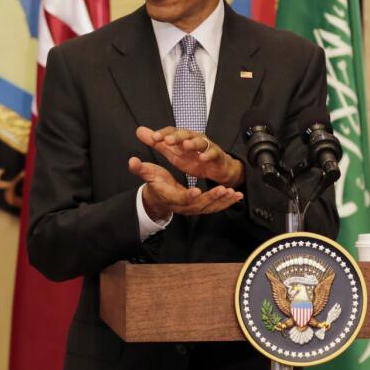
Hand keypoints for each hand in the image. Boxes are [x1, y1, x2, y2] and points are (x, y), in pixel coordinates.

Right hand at [128, 157, 242, 220]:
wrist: (158, 199)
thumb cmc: (155, 184)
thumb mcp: (148, 174)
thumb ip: (140, 168)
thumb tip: (132, 161)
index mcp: (171, 197)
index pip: (180, 198)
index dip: (188, 196)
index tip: (197, 191)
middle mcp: (184, 205)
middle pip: (199, 205)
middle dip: (212, 198)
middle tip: (223, 190)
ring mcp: (193, 208)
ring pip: (210, 207)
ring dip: (222, 201)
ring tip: (233, 194)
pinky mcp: (201, 207)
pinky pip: (215, 207)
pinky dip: (226, 202)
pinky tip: (237, 196)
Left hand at [135, 126, 245, 187]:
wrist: (214, 168)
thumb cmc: (192, 157)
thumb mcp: (172, 152)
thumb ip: (157, 142)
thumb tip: (139, 130)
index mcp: (182, 137)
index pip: (171, 132)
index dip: (163, 134)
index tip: (153, 138)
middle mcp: (194, 138)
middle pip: (185, 134)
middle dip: (177, 136)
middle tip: (168, 140)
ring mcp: (206, 145)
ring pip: (200, 141)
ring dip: (193, 143)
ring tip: (186, 145)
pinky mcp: (216, 154)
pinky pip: (213, 153)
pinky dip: (208, 154)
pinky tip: (202, 158)